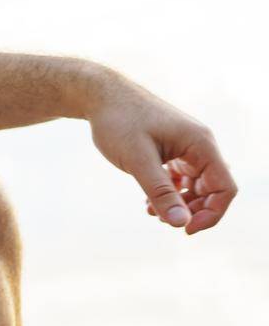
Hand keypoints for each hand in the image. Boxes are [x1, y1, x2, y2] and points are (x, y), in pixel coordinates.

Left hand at [86, 73, 236, 234]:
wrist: (100, 95)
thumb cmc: (119, 122)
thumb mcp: (138, 160)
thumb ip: (159, 192)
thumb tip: (180, 223)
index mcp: (200, 144)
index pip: (225, 187)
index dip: (211, 213)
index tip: (184, 229)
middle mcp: (199, 144)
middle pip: (213, 188)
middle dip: (193, 210)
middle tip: (163, 221)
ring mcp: (186, 146)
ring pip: (196, 185)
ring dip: (179, 203)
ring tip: (151, 212)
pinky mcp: (171, 149)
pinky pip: (181, 177)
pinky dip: (170, 192)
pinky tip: (148, 203)